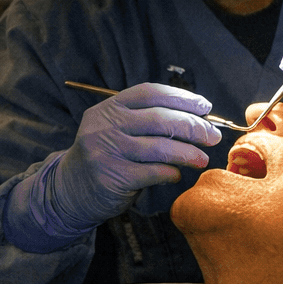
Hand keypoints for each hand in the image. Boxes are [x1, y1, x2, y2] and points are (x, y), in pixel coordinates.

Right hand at [5, 83, 219, 251]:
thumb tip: (200, 117)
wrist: (70, 190)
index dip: (183, 98)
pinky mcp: (113, 177)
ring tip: (203, 158)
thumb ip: (150, 118)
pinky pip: (154, 172)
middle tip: (213, 136)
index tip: (205, 107)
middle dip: (194, 127)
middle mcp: (106, 126)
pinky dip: (171, 173)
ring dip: (189, 153)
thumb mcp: (119, 128)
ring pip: (161, 148)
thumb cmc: (108, 154)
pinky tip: (177, 174)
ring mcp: (107, 151)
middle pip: (161, 119)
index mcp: (110, 107)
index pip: (152, 93)